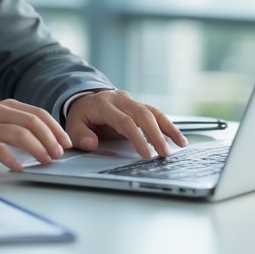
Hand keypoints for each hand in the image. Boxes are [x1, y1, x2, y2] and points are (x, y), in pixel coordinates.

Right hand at [0, 99, 72, 171]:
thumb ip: (9, 130)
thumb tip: (41, 145)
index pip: (36, 112)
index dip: (55, 127)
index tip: (66, 142)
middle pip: (32, 120)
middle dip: (51, 137)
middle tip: (60, 154)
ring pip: (19, 133)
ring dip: (38, 148)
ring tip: (47, 161)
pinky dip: (12, 158)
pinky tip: (20, 168)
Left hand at [65, 90, 187, 158]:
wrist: (86, 99)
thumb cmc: (82, 115)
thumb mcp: (73, 124)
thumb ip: (80, 135)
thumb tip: (91, 144)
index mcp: (104, 105)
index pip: (125, 121)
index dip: (137, 138)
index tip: (146, 154)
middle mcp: (121, 100)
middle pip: (143, 115)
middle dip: (156, 135)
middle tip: (165, 153)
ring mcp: (132, 101)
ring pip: (153, 111)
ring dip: (168, 128)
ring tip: (181, 144)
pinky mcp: (139, 105)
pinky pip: (156, 113)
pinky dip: (168, 125)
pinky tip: (179, 138)